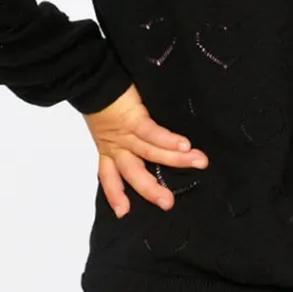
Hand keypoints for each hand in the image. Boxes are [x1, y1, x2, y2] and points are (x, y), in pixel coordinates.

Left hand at [83, 84, 208, 217]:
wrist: (94, 78)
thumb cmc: (106, 99)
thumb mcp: (111, 125)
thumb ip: (128, 139)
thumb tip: (155, 146)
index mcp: (109, 150)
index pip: (109, 177)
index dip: (115, 195)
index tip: (123, 213)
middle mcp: (116, 146)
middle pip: (132, 173)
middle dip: (151, 190)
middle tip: (169, 204)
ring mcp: (125, 134)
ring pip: (150, 153)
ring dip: (176, 160)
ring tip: (198, 163)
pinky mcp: (133, 118)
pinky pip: (152, 132)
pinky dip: (169, 140)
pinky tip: (186, 145)